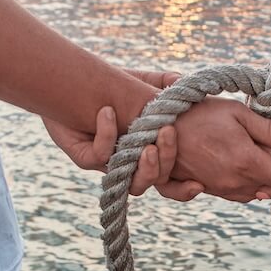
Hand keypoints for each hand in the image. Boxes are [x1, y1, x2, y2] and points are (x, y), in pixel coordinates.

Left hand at [43, 69, 203, 199]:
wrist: (71, 85)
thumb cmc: (112, 87)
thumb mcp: (143, 83)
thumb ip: (164, 83)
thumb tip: (181, 81)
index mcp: (152, 151)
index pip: (173, 181)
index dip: (185, 189)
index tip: (199, 184)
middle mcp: (133, 164)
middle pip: (157, 182)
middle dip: (166, 161)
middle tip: (165, 133)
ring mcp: (111, 164)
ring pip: (133, 184)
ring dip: (145, 167)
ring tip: (146, 144)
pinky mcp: (85, 158)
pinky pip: (101, 156)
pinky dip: (107, 133)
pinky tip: (106, 111)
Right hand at [170, 96, 270, 201]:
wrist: (162, 125)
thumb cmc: (202, 113)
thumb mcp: (239, 113)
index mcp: (247, 162)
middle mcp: (234, 182)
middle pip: (270, 191)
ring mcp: (218, 189)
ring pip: (252, 195)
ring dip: (260, 183)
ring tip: (261, 162)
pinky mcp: (205, 190)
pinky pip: (233, 196)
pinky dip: (242, 186)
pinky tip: (241, 169)